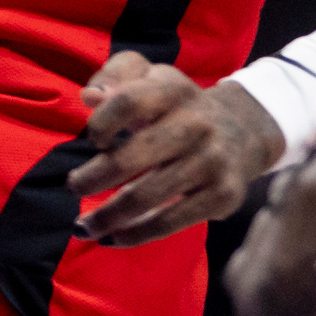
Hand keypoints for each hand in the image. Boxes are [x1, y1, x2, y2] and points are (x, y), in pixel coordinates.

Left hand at [65, 53, 287, 247]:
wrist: (242, 130)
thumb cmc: (177, 106)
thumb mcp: (151, 77)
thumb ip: (117, 76)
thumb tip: (89, 97)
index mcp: (174, 90)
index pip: (128, 102)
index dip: (101, 122)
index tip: (93, 140)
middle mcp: (196, 124)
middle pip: (129, 158)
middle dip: (92, 178)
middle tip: (73, 187)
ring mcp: (212, 161)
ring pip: (145, 197)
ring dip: (107, 216)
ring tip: (84, 226)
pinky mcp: (222, 195)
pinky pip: (170, 222)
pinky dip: (136, 234)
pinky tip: (114, 238)